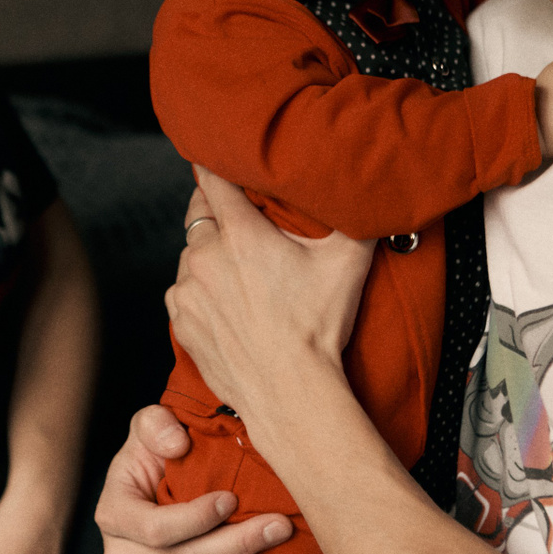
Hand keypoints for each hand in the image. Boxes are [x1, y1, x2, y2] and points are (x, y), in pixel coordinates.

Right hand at [95, 405, 293, 553]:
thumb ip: (157, 424)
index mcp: (114, 512)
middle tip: (276, 529)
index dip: (196, 519)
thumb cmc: (157, 456)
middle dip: (232, 547)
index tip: (233, 499)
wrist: (155, 487)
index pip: (156, 528)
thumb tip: (177, 442)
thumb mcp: (150, 427)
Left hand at [164, 168, 372, 425]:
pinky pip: (184, 292)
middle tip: (241, 219)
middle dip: (216, 211)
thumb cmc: (317, 330)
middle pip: (198, 214)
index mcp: (239, 234)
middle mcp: (204, 257)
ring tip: (240, 271)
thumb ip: (355, 219)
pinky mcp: (181, 322)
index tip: (219, 159)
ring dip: (208, 254)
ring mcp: (187, 291)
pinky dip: (200, 290)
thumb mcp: (347, 264)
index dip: (217, 164)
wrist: (291, 394)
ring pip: (190, 255)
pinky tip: (229, 302)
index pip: (213, 178)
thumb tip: (371, 192)